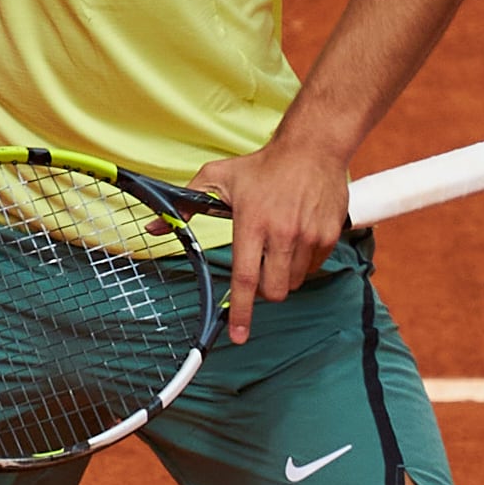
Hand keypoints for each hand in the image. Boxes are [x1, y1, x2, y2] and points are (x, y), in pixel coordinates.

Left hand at [189, 123, 356, 344]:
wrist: (313, 148)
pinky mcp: (329, 236)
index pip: (245, 278)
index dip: (241, 312)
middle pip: (274, 290)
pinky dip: (301, 264)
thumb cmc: (262, 165)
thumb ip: (185, 205)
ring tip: (277, 246)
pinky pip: (312, 269)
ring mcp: (309, 236)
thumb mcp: (217, 178)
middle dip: (263, 292)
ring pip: (294, 282)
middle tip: (258, 270)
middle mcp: (283, 233)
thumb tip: (154, 227)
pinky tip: (295, 239)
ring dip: (282, 276)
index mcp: (252, 223)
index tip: (239, 336)